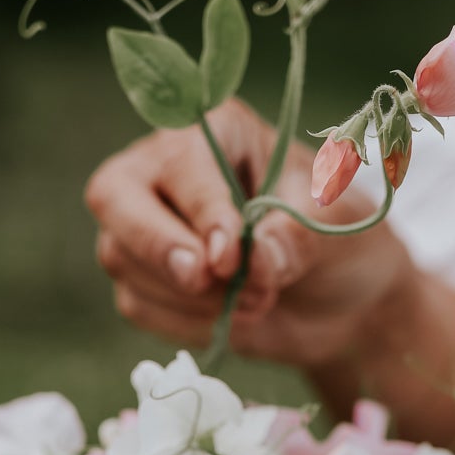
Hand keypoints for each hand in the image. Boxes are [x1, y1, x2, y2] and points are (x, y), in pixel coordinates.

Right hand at [84, 98, 411, 373]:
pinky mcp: (143, 281)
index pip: (182, 161)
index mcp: (216, 131)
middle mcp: (164, 169)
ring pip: (121, 257)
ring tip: (255, 302)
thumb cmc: (338, 241)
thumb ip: (295, 237)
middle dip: (156, 246)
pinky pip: (137, 305)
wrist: (341, 301)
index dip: (200, 209)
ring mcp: (143, 226)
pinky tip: (230, 319)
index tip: (229, 257)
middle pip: (112, 195)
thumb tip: (254, 260)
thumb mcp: (336, 228)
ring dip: (187, 296)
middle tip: (203, 280)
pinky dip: (183, 323)